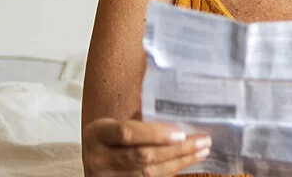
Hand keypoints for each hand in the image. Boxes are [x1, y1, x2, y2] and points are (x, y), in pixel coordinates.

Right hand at [81, 118, 211, 175]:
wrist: (88, 160)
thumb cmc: (107, 136)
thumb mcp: (113, 123)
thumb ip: (139, 122)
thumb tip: (176, 120)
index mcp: (98, 134)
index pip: (127, 133)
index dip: (155, 134)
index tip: (181, 133)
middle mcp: (100, 158)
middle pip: (143, 156)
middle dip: (177, 150)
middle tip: (202, 141)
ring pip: (148, 173)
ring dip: (179, 162)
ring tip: (201, 152)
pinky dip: (170, 172)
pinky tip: (185, 163)